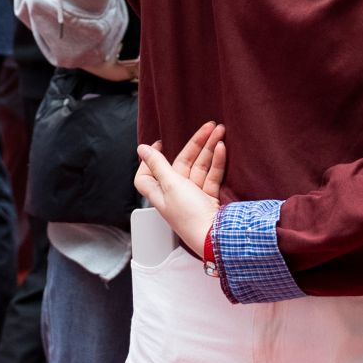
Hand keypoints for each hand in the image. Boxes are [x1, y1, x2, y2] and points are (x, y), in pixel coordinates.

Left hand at [134, 120, 226, 255]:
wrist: (215, 236)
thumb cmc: (189, 214)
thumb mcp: (170, 185)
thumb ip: (157, 164)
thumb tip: (141, 149)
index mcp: (160, 193)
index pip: (145, 175)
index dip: (149, 160)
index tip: (160, 143)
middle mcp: (175, 194)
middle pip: (181, 164)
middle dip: (196, 144)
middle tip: (210, 126)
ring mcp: (193, 196)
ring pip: (199, 167)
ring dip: (209, 148)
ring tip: (220, 131)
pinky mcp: (209, 199)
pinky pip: (211, 176)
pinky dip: (217, 162)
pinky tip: (221, 148)